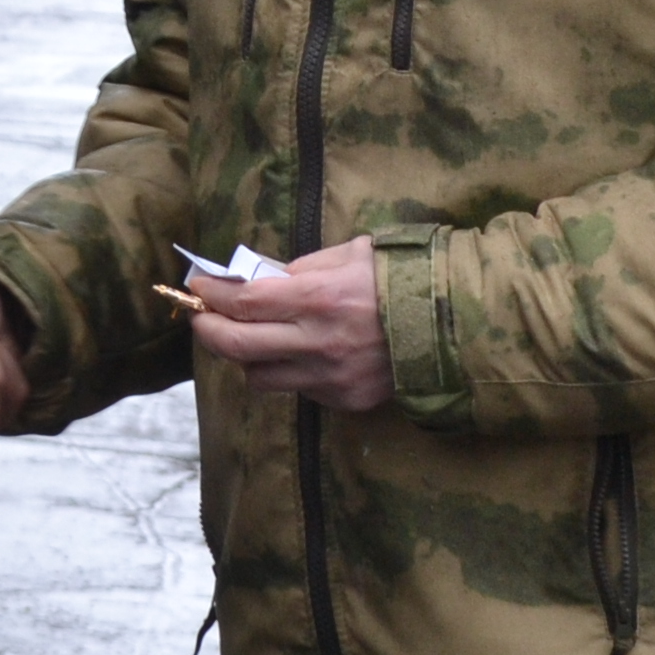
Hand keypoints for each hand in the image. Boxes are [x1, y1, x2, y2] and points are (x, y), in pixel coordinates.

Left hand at [190, 237, 390, 412]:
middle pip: (237, 345)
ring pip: (259, 377)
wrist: (455, 322)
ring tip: (250, 336)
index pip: (243, 302)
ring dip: (245, 356)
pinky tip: (298, 352)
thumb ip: (299, 270)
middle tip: (199, 317)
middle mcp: (319, 342)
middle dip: (207, 330)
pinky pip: (297, 389)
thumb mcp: (349, 255)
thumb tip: (255, 280)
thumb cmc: (398, 276)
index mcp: (320, 297)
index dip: (211, 294)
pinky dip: (287, 370)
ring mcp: (331, 377)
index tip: (199, 286)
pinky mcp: (345, 400)